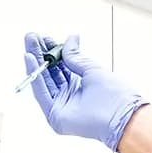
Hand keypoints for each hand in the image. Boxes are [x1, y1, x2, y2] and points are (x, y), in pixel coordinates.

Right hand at [23, 33, 146, 151]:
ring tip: (29, 44)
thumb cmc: (115, 95)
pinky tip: (31, 60)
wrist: (122, 115)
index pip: (60, 66)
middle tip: (30, 37)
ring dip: (35, 62)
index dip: (51, 51)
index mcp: (81, 85)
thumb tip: (71, 38)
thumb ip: (76, 56)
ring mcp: (62, 106)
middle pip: (50, 73)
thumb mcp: (92, 69)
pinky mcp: (55, 116)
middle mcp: (70, 95)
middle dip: (39, 54)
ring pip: (44, 81)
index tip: (43, 37)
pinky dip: (36, 76)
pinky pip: (42, 93)